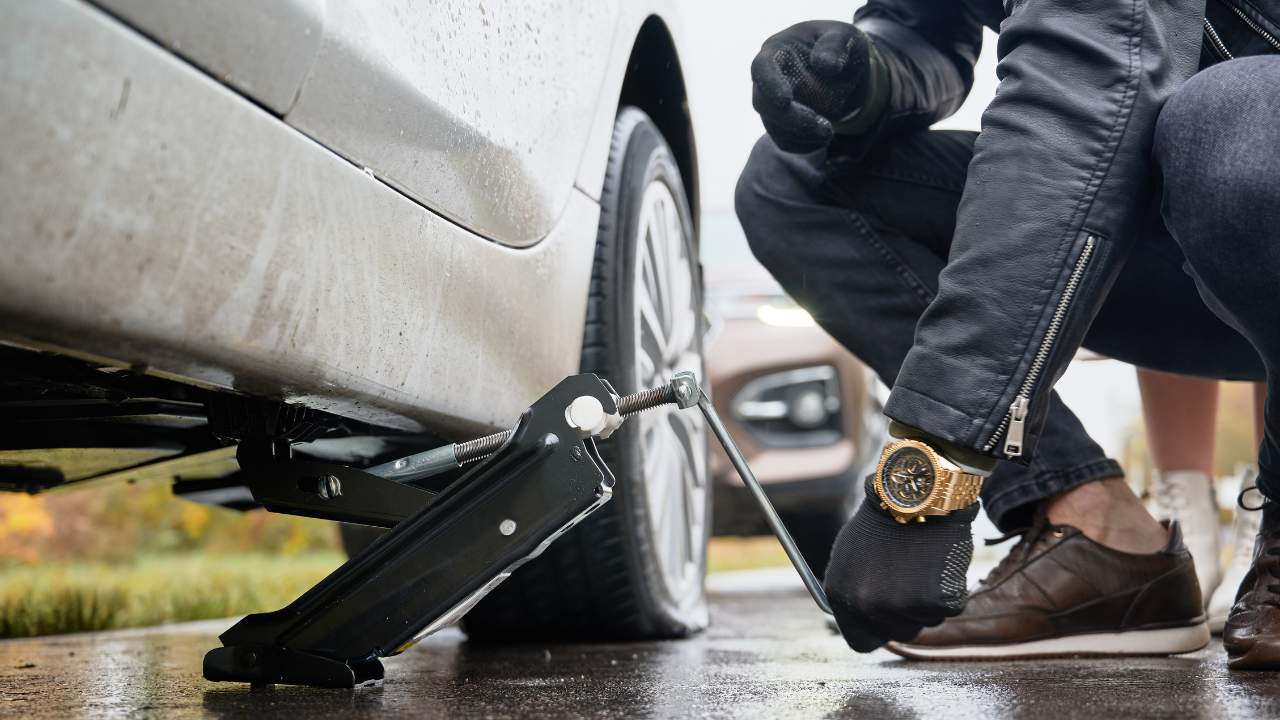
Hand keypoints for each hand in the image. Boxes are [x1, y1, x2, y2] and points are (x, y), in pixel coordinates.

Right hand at [750, 20, 878, 152]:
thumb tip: (824, 65)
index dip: (770, 85)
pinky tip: (823, 137)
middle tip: (825, 127)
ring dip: (802, 134)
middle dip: (792, 119)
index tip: (785, 101)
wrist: (842, 69)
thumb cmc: (838, 46)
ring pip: (774, 126)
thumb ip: (835, 45)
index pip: (762, 67)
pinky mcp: (780, 124)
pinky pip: (785, 141)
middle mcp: (767, 78)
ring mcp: (771, 103)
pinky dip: (805, 144)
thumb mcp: (845, 36)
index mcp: (777, 50)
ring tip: (829, 132)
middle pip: (763, 104)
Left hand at [822, 486, 977, 651]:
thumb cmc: (882, 522)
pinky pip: (948, 608)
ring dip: (928, 599)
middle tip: (910, 578)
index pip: (861, 641)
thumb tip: (859, 615)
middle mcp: (867, 606)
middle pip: (897, 634)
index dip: (878, 629)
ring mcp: (902, 605)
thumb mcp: (848, 555)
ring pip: (925, 621)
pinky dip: (949, 589)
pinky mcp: (936, 600)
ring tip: (921, 563)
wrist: (915, 495)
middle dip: (906, 613)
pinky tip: (937, 562)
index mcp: (842, 597)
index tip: (888, 615)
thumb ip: (851, 591)